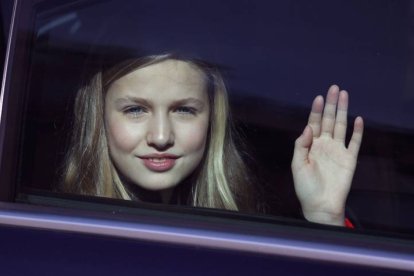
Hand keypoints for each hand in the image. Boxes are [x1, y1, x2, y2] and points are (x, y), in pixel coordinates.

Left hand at [291, 85, 363, 225]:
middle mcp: (325, 145)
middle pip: (328, 120)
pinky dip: (357, 131)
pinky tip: (358, 119)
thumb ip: (301, 145)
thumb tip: (308, 127)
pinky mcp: (350, 159)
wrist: (321, 205)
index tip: (318, 97)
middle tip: (333, 88)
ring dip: (343, 111)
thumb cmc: (305, 187)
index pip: (313, 123)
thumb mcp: (297, 165)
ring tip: (344, 95)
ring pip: (341, 126)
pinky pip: (355, 143)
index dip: (315, 110)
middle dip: (330, 104)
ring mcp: (338, 151)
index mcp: (311, 145)